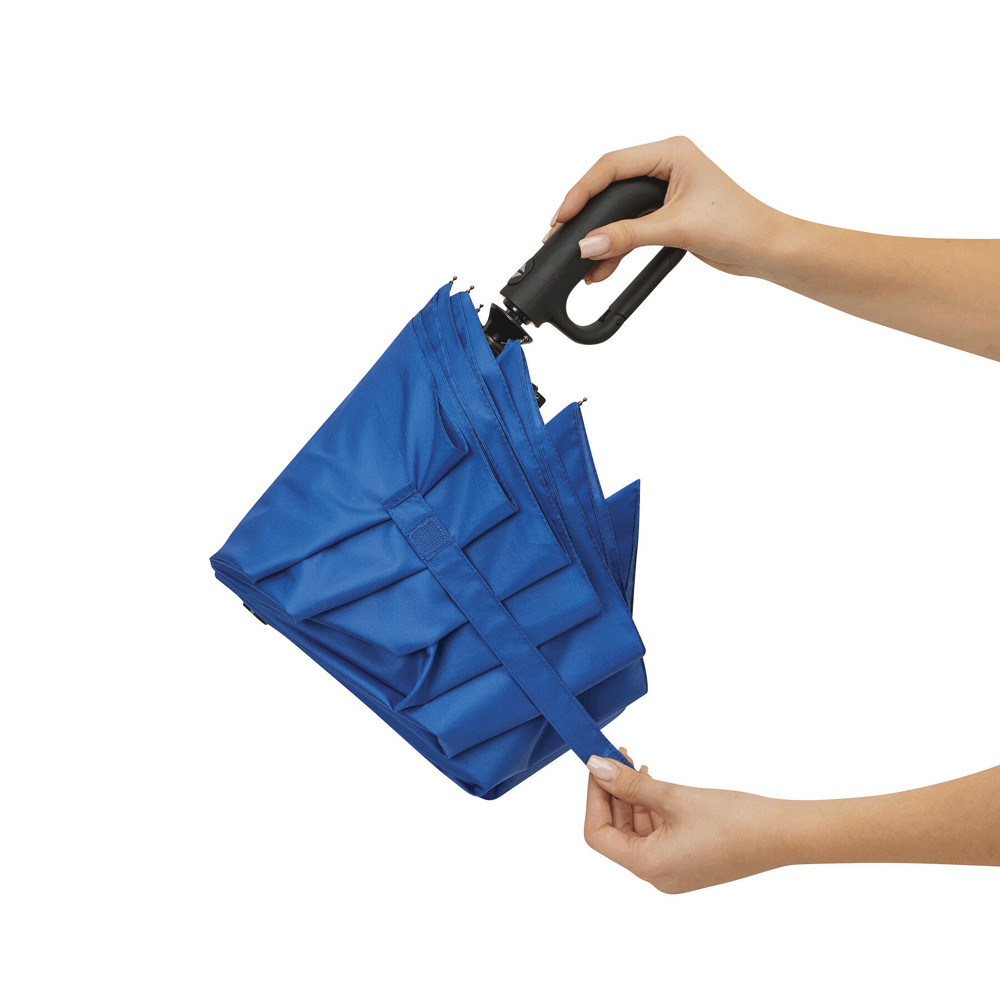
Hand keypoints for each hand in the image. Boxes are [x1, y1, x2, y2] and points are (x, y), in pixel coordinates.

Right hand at [547, 136, 999, 357]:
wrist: (769, 250)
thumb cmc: (740, 226)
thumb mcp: (676, 230)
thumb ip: (627, 237)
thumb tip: (588, 244)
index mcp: (671, 152)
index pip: (610, 165)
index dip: (580, 192)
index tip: (561, 219)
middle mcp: (667, 164)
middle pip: (608, 185)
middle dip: (585, 215)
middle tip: (561, 237)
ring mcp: (667, 188)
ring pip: (617, 209)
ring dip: (600, 235)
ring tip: (581, 259)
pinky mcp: (669, 212)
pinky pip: (631, 225)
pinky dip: (617, 245)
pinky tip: (603, 265)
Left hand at [584, 749, 791, 892]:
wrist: (783, 834)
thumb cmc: (735, 819)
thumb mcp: (674, 797)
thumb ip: (630, 784)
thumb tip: (596, 767)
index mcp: (649, 867)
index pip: (599, 834)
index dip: (593, 797)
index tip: (598, 765)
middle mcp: (657, 875)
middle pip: (617, 831)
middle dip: (612, 792)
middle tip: (615, 756)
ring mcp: (673, 870)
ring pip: (636, 831)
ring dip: (631, 797)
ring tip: (635, 765)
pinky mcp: (688, 860)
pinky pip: (657, 834)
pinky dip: (650, 808)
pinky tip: (654, 783)